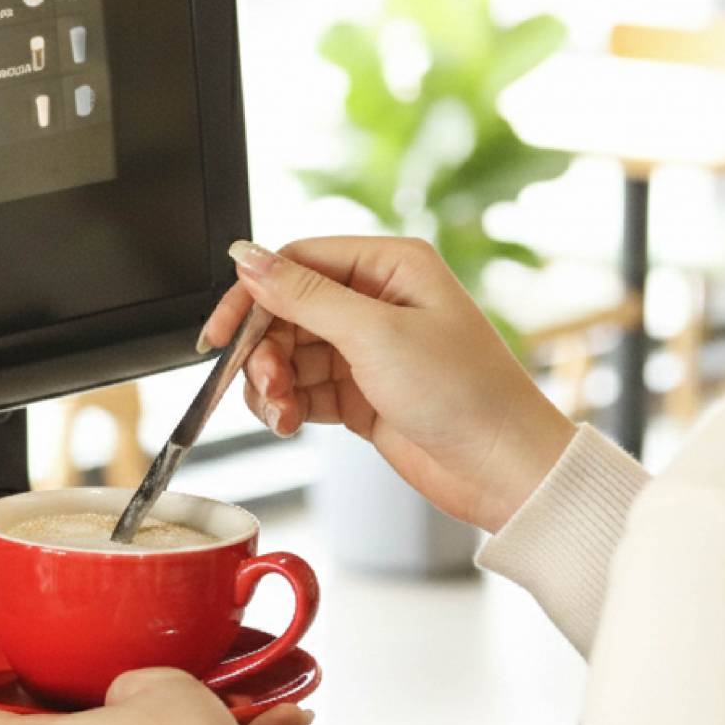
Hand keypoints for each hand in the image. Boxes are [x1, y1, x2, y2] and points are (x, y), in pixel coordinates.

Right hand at [199, 238, 576, 533]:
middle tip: (263, 383)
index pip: (297, 263)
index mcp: (390, 267)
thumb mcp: (375, 335)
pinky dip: (287, 406)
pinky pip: (303, 389)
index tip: (221, 334)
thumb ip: (304, 296)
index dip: (252, 296)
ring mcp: (368, 349)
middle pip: (285, 311)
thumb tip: (249, 258)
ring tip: (281, 412)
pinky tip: (290, 422)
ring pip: (288, 354)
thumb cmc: (465, 393)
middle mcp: (377, 302)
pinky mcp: (362, 393)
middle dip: (264, 350)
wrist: (503, 467)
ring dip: (272, 384)